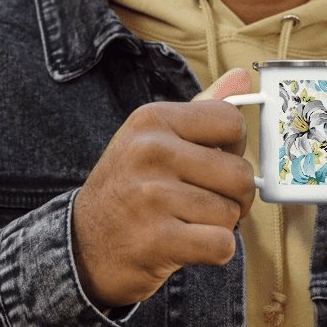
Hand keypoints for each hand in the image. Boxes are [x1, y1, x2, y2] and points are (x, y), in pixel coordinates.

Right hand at [71, 68, 255, 308]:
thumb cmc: (130, 186)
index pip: (231, 122)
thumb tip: (243, 75)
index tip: (217, 161)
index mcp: (153, 119)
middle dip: (234, 195)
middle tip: (208, 201)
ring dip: (219, 225)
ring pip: (231, 212)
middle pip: (239, 173)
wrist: (83, 245)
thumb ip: (202, 107)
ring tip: (187, 221)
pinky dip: (214, 251)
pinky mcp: (156, 240)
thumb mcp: (154, 137)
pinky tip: (188, 244)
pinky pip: (222, 245)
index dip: (235, 147)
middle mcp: (150, 151)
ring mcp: (151, 196)